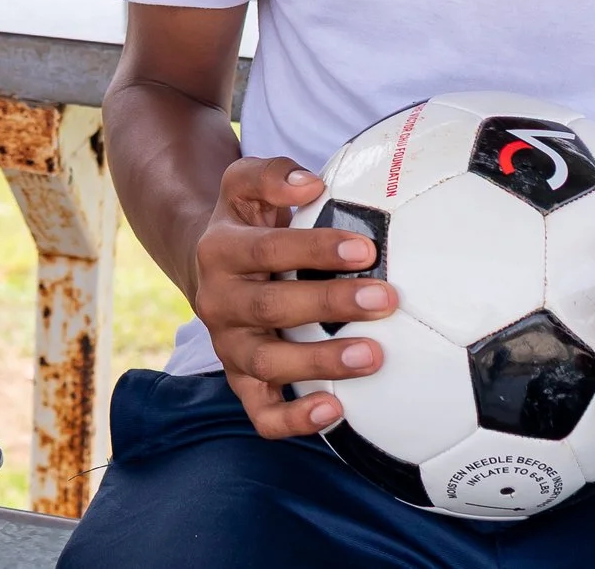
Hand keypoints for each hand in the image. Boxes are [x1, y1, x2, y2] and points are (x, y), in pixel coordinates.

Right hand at [190, 157, 394, 439]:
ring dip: (320, 362)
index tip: (365, 248)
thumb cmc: (248, 221)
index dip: (314, 249)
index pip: (266, 249)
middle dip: (329, 304)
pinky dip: (294, 419)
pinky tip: (336, 411)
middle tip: (385, 299)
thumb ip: (272, 174)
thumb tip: (310, 183)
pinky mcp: (241, 383)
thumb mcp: (244, 184)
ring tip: (374, 357)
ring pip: (267, 364)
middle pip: (270, 308)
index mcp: (220, 251)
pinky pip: (261, 413)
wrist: (209, 267)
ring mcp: (229, 347)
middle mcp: (218, 302)